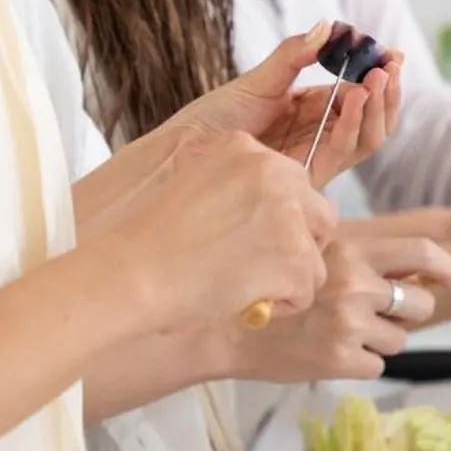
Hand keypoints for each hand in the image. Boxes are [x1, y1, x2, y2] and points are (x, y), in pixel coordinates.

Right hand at [82, 129, 335, 327]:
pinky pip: (308, 288)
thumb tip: (270, 226)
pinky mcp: (294, 255)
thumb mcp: (198, 185)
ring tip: (246, 287)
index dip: (275, 217)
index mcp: (244, 146)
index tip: (248, 240)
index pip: (290, 181)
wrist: (132, 271)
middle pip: (317, 211)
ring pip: (316, 252)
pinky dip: (282, 304)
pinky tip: (245, 300)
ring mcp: (288, 212)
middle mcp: (273, 169)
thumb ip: (239, 191)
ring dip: (289, 276)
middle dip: (298, 243)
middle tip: (263, 267)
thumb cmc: (151, 242)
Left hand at [181, 24, 404, 187]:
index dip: (380, 76)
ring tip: (377, 77)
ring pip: (367, 139)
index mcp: (313, 113)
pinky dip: (354, 124)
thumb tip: (329, 25)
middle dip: (388, 92)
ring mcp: (314, 158)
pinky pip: (342, 153)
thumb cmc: (215, 118)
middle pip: (373, 120)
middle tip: (391, 64)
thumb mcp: (259, 79)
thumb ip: (295, 55)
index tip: (394, 53)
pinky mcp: (305, 177)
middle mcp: (320, 137)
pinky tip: (354, 97)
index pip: (360, 95)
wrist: (182, 150)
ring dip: (378, 107)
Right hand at [223, 237, 450, 382]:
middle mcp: (355, 283)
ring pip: (398, 339)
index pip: (421, 252)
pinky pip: (376, 366)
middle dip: (407, 313)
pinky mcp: (341, 359)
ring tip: (336, 332)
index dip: (447, 268)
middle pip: (419, 303)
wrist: (223, 328)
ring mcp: (349, 323)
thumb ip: (362, 257)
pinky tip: (326, 351)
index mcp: (351, 250)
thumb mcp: (316, 256)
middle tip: (374, 315)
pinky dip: (358, 363)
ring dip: (377, 340)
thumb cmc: (268, 290)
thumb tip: (415, 271)